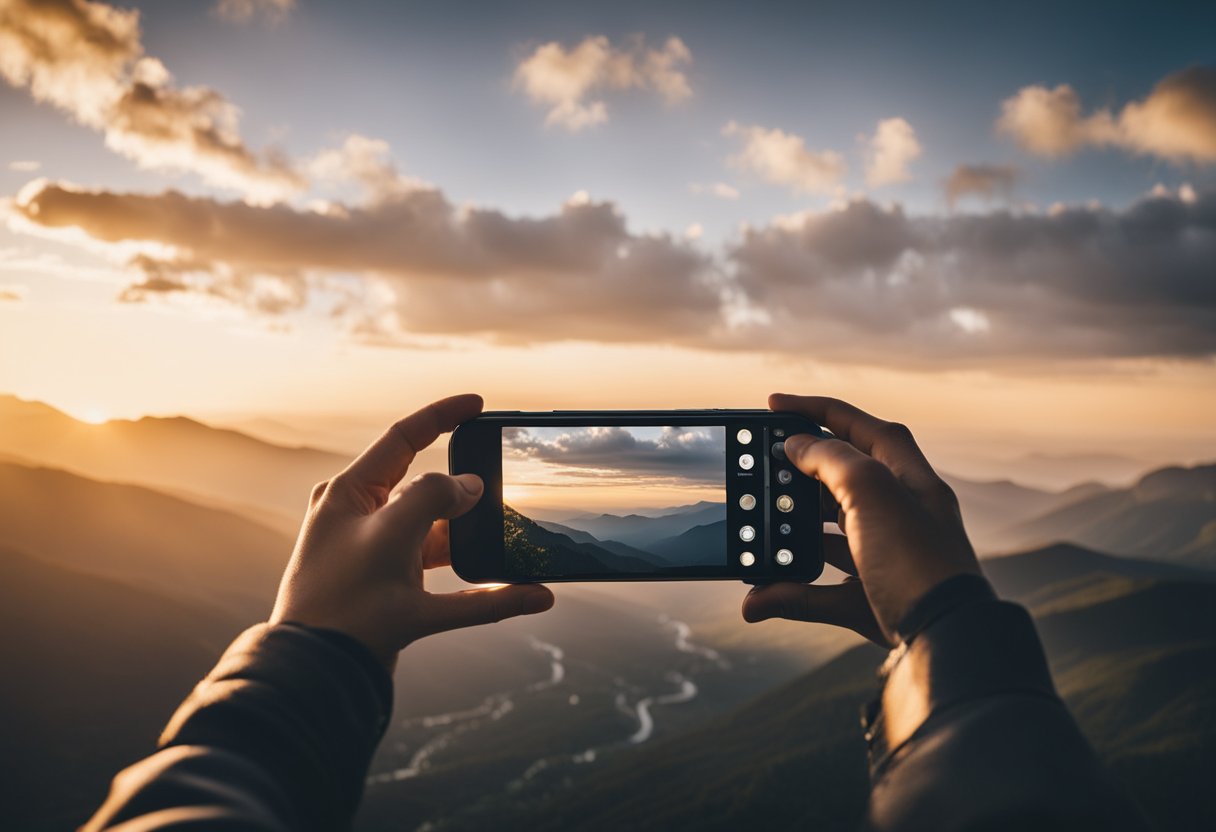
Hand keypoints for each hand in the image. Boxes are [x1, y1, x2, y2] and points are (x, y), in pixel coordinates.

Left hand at [269, 394, 554, 667]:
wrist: (317, 677)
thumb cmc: (341, 601)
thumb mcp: (389, 533)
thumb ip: (432, 497)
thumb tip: (468, 487)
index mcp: (350, 495)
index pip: (402, 439)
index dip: (442, 416)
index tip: (479, 405)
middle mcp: (364, 523)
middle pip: (427, 492)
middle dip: (465, 493)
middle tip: (500, 490)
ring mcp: (381, 562)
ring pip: (442, 540)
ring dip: (477, 543)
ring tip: (513, 542)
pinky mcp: (396, 601)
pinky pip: (454, 591)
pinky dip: (491, 593)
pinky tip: (530, 594)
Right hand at [743, 394, 980, 645]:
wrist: (947, 647)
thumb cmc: (919, 563)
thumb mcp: (872, 493)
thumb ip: (831, 460)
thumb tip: (797, 447)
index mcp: (909, 478)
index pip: (859, 426)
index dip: (816, 409)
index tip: (772, 405)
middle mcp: (899, 515)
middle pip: (839, 480)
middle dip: (797, 476)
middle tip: (761, 472)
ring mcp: (884, 559)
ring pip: (824, 538)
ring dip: (786, 539)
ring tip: (756, 534)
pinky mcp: (871, 601)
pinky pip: (818, 592)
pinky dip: (787, 593)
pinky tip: (758, 598)